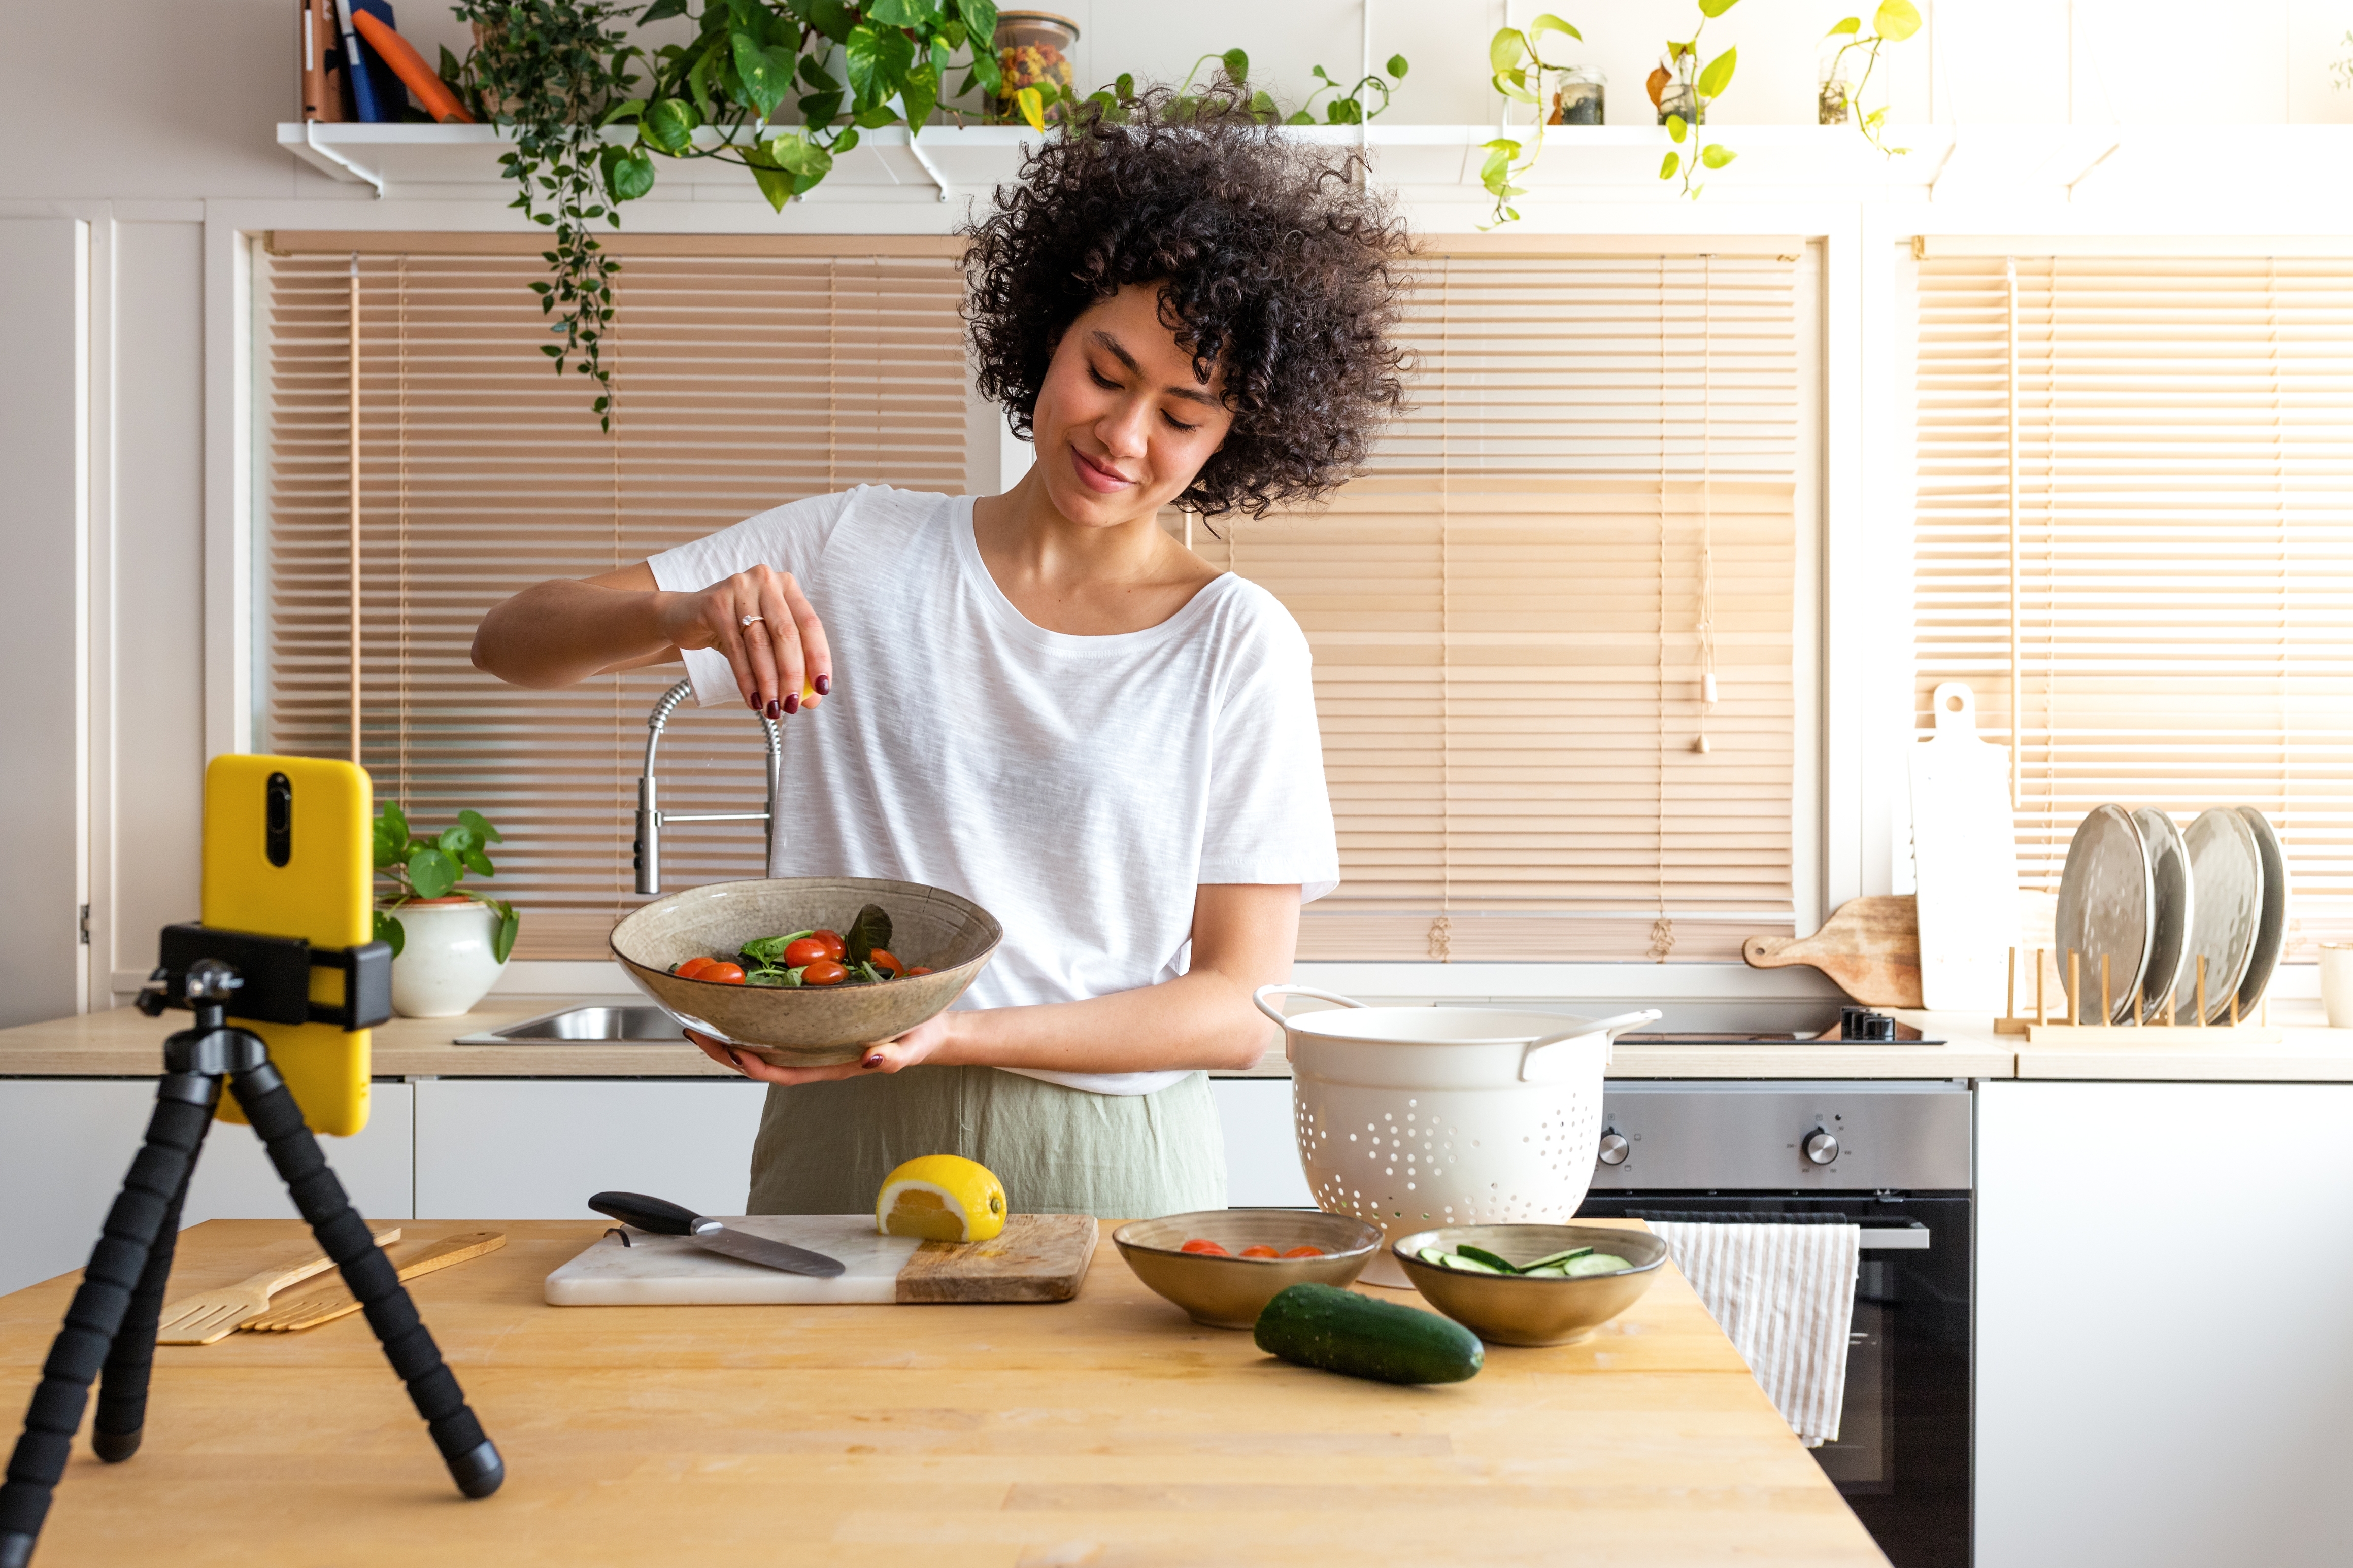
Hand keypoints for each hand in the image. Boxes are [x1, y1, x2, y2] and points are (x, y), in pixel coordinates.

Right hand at [654, 563, 832, 718]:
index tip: (822, 688)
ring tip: (773, 708)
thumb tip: (812, 699)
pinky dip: (746, 680)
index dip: (819, 658)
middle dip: (792, 675)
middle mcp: (766, 581)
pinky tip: (753, 700)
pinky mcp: (715, 604)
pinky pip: (735, 649)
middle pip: (786, 634)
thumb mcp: (766, 642)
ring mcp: (739, 588)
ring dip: (769, 682)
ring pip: (760, 643)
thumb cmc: (735, 628)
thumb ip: (791, 665)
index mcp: (787, 587)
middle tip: (792, 705)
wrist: (686, 616)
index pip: (811, 624)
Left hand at [686, 1011, 958, 1086]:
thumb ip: (895, 1056)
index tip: (731, 1047)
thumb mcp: (914, 1045)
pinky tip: (741, 996)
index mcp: (833, 1065)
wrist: (931, 1027)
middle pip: (762, 1060)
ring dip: (733, 1031)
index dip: (754, 1065)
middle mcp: (816, 1055)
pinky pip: (780, 1022)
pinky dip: (756, 1012)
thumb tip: (871, 1060)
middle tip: (695, 1027)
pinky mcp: (818, 1021)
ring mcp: (814, 1040)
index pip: (784, 1073)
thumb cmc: (922, 1037)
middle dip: (726, 1049)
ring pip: (765, 1042)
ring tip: (704, 1012)